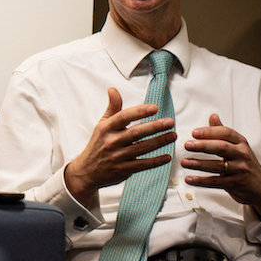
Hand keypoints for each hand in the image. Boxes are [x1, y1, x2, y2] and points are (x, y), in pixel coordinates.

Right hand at [65, 87, 176, 206]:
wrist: (87, 171)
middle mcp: (111, 141)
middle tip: (170, 122)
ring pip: (142, 148)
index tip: (154, 108)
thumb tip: (113, 89)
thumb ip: (112, 108)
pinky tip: (167, 156)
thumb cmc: (97, 144)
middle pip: (136, 132)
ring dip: (159, 142)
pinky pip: (142, 165)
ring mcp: (117, 156)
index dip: (139, 112)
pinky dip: (156, 161)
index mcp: (106, 128)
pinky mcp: (123, 170)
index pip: (124, 117)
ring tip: (173, 135)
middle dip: (154, 126)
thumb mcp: (102, 125)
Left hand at [182, 114, 260, 217]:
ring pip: (217, 166)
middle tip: (187, 145)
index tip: (194, 133)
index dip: (209, 132)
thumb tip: (213, 116)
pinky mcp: (234, 184)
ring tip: (184, 162)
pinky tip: (189, 179)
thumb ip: (223, 132)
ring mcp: (239, 170)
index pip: (226, 133)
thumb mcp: (238, 146)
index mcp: (241, 143)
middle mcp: (242, 155)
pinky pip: (215, 181)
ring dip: (198, 164)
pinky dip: (201, 181)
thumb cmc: (245, 163)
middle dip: (203, 145)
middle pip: (221, 147)